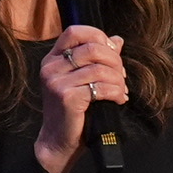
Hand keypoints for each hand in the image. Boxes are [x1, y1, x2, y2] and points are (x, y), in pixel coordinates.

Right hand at [30, 23, 131, 172]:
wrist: (59, 141)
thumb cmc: (72, 111)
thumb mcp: (82, 80)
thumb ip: (97, 58)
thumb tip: (117, 40)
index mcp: (52, 59)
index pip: (75, 31)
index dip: (98, 36)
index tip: (112, 52)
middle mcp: (51, 68)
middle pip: (92, 49)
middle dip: (115, 61)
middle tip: (121, 76)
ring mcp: (57, 82)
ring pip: (100, 69)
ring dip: (118, 80)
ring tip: (121, 90)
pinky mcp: (67, 97)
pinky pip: (101, 87)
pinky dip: (116, 93)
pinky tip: (118, 100)